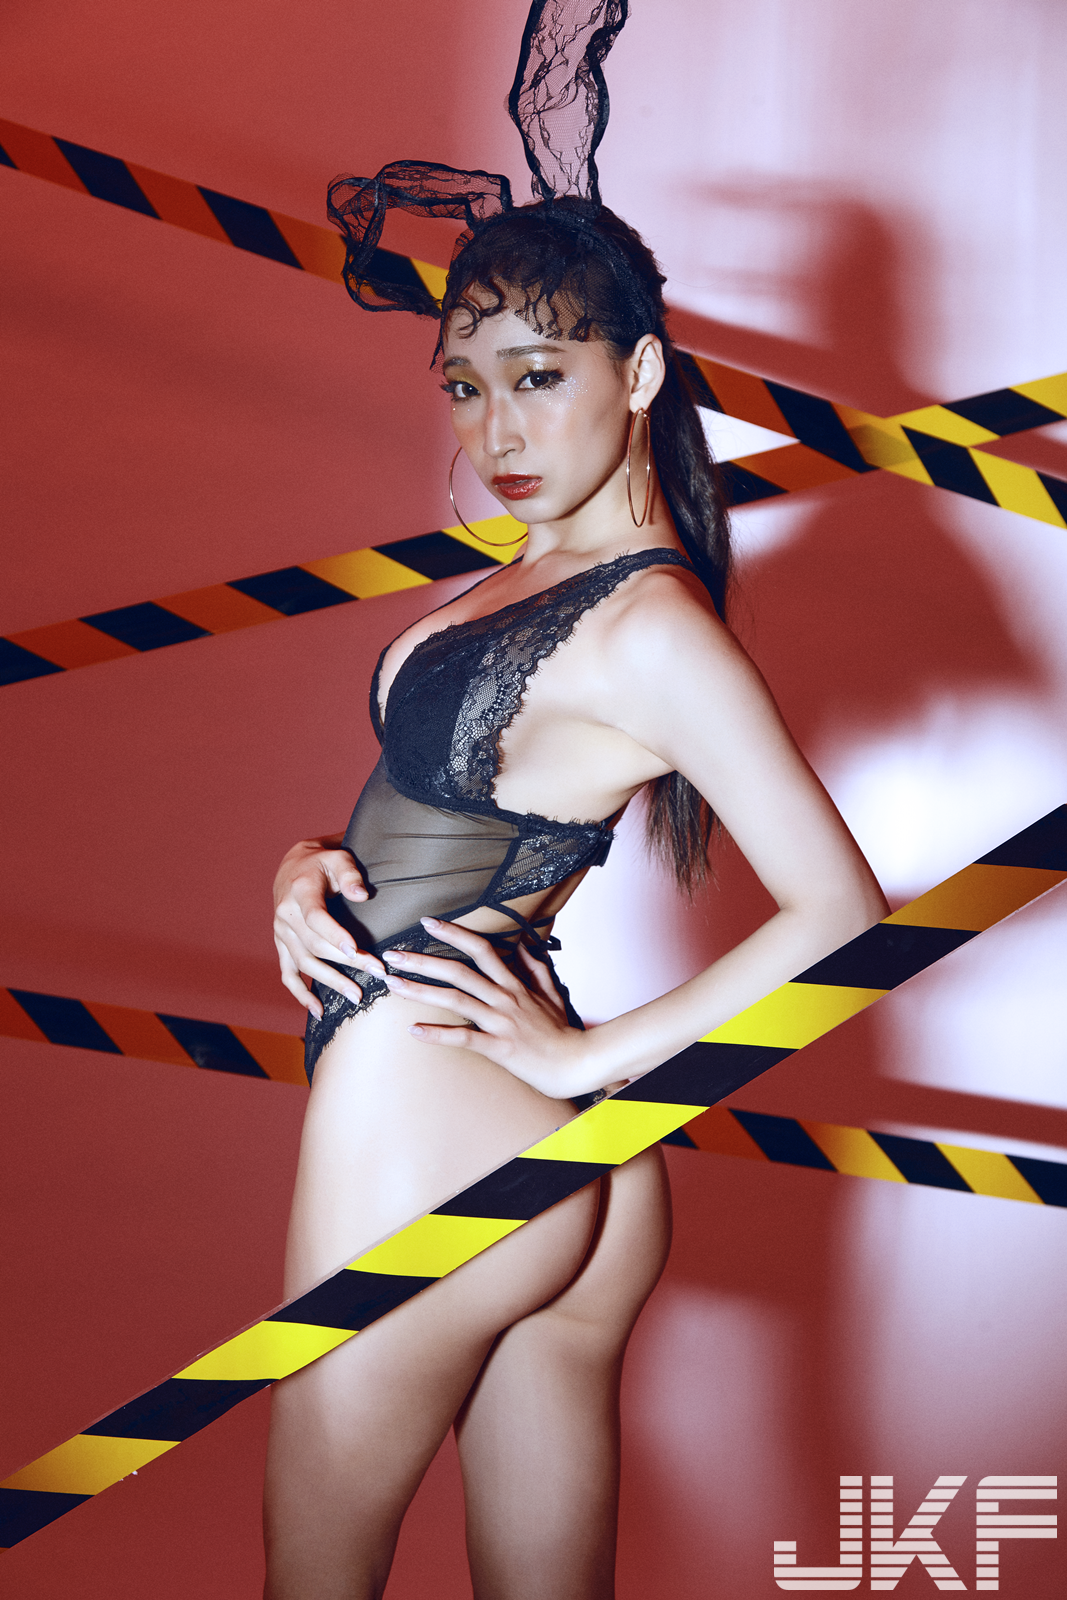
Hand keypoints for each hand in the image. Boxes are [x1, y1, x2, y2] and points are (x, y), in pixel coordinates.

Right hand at [272, 838, 384, 1018]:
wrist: (294, 867)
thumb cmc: (323, 863)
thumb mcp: (339, 859)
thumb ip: (351, 875)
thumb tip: (362, 896)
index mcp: (300, 892)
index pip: (316, 917)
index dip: (334, 935)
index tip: (355, 951)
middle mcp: (285, 915)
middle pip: (315, 945)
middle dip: (346, 963)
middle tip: (376, 974)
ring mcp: (281, 933)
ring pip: (304, 963)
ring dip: (330, 982)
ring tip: (356, 996)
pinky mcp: (282, 945)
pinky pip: (287, 973)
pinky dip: (300, 993)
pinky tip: (319, 1010)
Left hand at [380, 917, 595, 1099]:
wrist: (577, 1061)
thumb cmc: (563, 1030)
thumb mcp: (553, 992)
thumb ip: (537, 968)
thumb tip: (527, 945)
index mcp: (514, 984)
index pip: (481, 949)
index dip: (454, 932)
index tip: (427, 922)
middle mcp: (505, 997)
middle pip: (458, 971)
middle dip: (422, 960)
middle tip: (392, 954)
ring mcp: (501, 1022)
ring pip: (455, 999)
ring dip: (420, 991)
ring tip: (393, 984)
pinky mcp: (499, 1047)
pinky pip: (464, 1038)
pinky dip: (438, 1034)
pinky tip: (414, 1030)